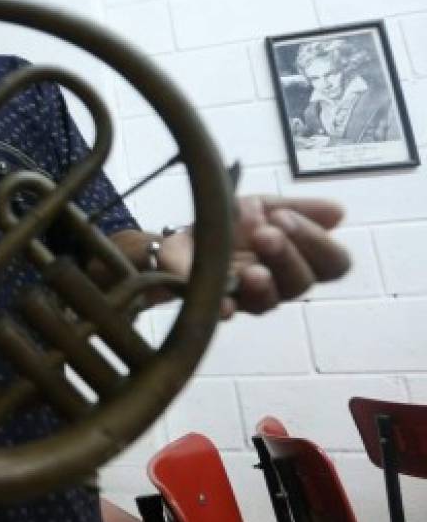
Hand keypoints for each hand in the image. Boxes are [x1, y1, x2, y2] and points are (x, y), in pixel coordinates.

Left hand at [159, 196, 350, 317]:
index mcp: (299, 259)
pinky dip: (224, 309)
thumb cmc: (235, 224)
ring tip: (252, 270)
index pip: (332, 263)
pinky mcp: (213, 304)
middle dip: (286, 255)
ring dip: (263, 285)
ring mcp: (247, 298)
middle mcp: (279, 284)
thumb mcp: (265, 206)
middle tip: (264, 233)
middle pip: (301, 282)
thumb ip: (298, 208)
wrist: (184, 236)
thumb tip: (337, 212)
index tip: (285, 217)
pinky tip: (224, 303)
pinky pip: (223, 314)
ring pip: (268, 302)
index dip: (317, 243)